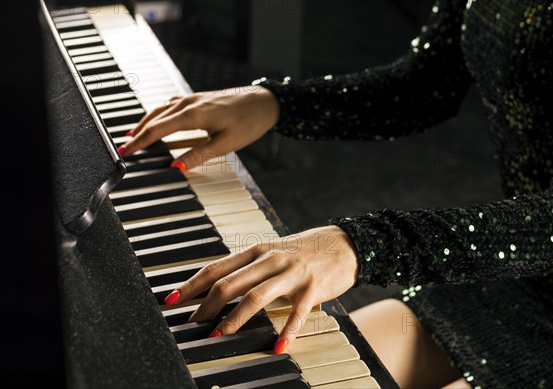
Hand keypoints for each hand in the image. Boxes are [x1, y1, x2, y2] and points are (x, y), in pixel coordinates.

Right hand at [119, 86, 278, 168]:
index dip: (140, 143)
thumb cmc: (249, 121)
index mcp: (193, 114)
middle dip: (137, 134)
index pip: (158, 129)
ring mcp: (193, 98)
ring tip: (133, 136)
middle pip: (154, 119)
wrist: (265, 101)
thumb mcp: (225, 144)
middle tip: (123, 149)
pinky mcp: (198, 98)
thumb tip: (177, 167)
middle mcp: (189, 103)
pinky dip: (158, 114)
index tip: (126, 153)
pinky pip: (170, 105)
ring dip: (145, 122)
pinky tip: (157, 120)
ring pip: (160, 109)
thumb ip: (199, 156)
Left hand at [164, 225, 358, 353]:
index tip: (171, 301)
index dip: (191, 285)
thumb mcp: (271, 254)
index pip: (216, 268)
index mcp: (256, 251)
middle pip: (230, 283)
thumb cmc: (303, 252)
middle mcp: (270, 259)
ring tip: (219, 335)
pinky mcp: (312, 287)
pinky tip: (279, 346)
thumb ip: (247, 269)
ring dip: (234, 318)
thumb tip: (216, 289)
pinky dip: (287, 330)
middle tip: (192, 325)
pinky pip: (297, 312)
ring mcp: (291, 273)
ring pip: (256, 296)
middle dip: (206, 306)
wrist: (344, 244)